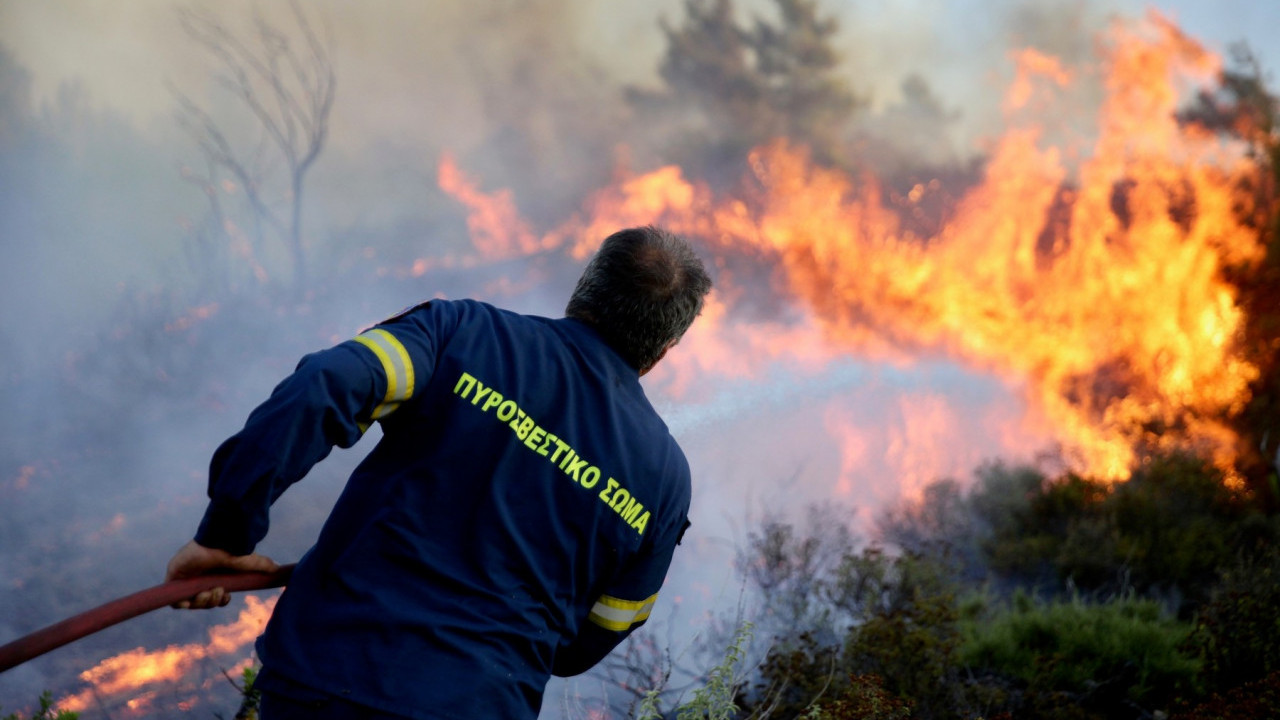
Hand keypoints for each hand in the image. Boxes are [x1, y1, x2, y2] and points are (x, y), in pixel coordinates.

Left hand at [164, 540, 278, 608]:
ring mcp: (185, 580)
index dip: (219, 601)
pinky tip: (193, 596)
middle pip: (203, 602)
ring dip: (202, 602)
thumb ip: (261, 565)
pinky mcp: (173, 579)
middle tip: (218, 591)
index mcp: (213, 576)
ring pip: (191, 603)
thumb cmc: (230, 549)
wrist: (215, 541)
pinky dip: (184, 604)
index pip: (214, 596)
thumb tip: (278, 568)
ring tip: (207, 591)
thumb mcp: (248, 562)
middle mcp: (199, 578)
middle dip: (212, 601)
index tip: (226, 597)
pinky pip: (175, 602)